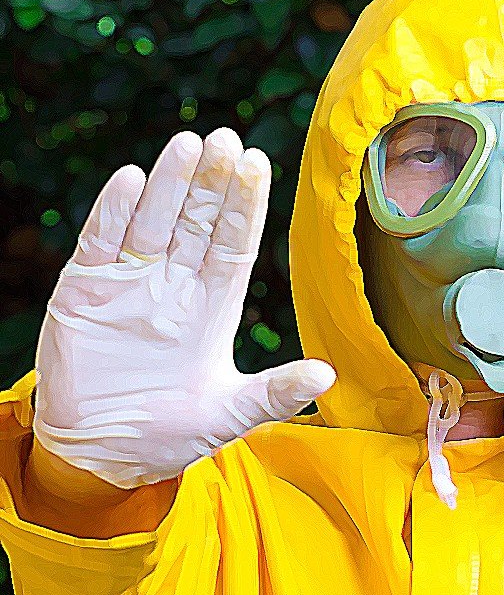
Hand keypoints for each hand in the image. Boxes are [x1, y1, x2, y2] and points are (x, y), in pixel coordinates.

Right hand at [34, 129, 335, 489]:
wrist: (101, 456)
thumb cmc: (171, 433)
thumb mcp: (231, 415)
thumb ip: (275, 394)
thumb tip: (328, 376)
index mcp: (213, 305)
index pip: (234, 243)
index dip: (246, 205)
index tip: (258, 164)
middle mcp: (175, 285)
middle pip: (198, 221)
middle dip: (213, 181)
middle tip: (226, 138)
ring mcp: (130, 285)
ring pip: (154, 221)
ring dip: (170, 183)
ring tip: (188, 144)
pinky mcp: (84, 294)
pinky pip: (100, 243)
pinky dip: (114, 213)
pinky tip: (132, 180)